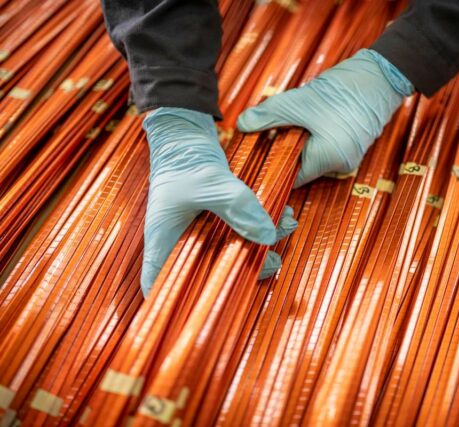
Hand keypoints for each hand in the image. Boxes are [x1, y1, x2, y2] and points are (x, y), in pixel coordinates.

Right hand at [141, 107, 296, 296]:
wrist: (186, 133)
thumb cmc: (185, 158)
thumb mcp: (210, 182)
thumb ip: (237, 207)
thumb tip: (269, 235)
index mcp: (164, 239)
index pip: (157, 282)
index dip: (171, 303)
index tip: (200, 312)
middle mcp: (180, 241)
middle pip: (205, 273)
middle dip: (240, 272)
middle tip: (271, 263)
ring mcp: (199, 231)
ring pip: (228, 253)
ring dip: (258, 246)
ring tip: (285, 230)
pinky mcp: (216, 219)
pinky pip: (239, 233)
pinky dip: (260, 228)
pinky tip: (283, 217)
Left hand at [237, 48, 412, 187]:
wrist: (381, 76)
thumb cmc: (342, 91)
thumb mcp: (297, 103)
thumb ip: (267, 116)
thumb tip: (242, 125)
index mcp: (327, 161)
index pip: (291, 178)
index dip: (273, 168)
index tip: (257, 156)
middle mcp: (340, 166)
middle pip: (302, 167)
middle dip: (285, 151)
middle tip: (270, 134)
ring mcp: (349, 157)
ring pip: (313, 156)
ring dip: (299, 142)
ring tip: (293, 122)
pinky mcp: (353, 146)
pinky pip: (325, 148)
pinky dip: (313, 138)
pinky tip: (309, 120)